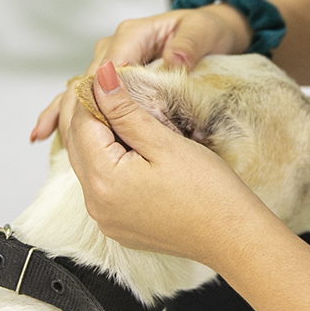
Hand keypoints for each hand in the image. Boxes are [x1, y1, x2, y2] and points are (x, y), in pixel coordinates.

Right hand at [30, 5, 251, 141]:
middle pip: (90, 79)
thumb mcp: (203, 32)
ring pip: (81, 87)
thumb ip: (188, 46)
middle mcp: (117, 45)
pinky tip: (45, 131)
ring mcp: (112, 60)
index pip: (111, 65)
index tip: (97, 119)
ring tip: (41, 134)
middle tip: (71, 138)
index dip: (102, 92)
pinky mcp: (113, 77)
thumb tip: (174, 59)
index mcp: (134, 33)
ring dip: (63, 110)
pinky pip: (86, 95)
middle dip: (81, 107)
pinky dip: (66, 112)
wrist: (212, 31)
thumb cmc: (208, 30)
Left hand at [63, 61, 267, 266]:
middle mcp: (97, 204)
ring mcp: (106, 218)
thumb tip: (100, 80)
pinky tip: (128, 147)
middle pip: (77, 145)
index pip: (81, 123)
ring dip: (98, 137)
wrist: (232, 236)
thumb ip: (125, 111)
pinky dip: (108, 161)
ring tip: (123, 113)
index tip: (108, 74)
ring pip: (88, 164)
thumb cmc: (209, 193)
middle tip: (113, 87)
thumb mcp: (164, 142)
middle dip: (90, 112)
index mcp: (104, 181)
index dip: (92, 93)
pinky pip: (101, 186)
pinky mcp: (117, 225)